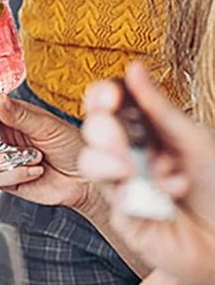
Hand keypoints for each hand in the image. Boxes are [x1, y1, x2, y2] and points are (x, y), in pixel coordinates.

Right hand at [0, 96, 90, 209]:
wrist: (85, 181)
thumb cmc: (72, 147)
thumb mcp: (48, 126)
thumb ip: (20, 115)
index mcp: (10, 116)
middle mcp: (2, 136)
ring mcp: (2, 158)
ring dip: (5, 157)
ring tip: (32, 156)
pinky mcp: (7, 179)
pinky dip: (16, 174)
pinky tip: (36, 170)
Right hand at [79, 61, 214, 284]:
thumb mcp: (193, 139)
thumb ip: (158, 108)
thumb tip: (135, 68)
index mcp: (144, 129)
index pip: (109, 103)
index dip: (102, 96)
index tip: (109, 96)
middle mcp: (128, 153)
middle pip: (93, 129)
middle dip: (102, 129)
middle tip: (118, 136)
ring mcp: (122, 184)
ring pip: (90, 162)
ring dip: (111, 162)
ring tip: (136, 170)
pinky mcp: (123, 216)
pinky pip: (115, 198)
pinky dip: (139, 195)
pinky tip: (166, 197)